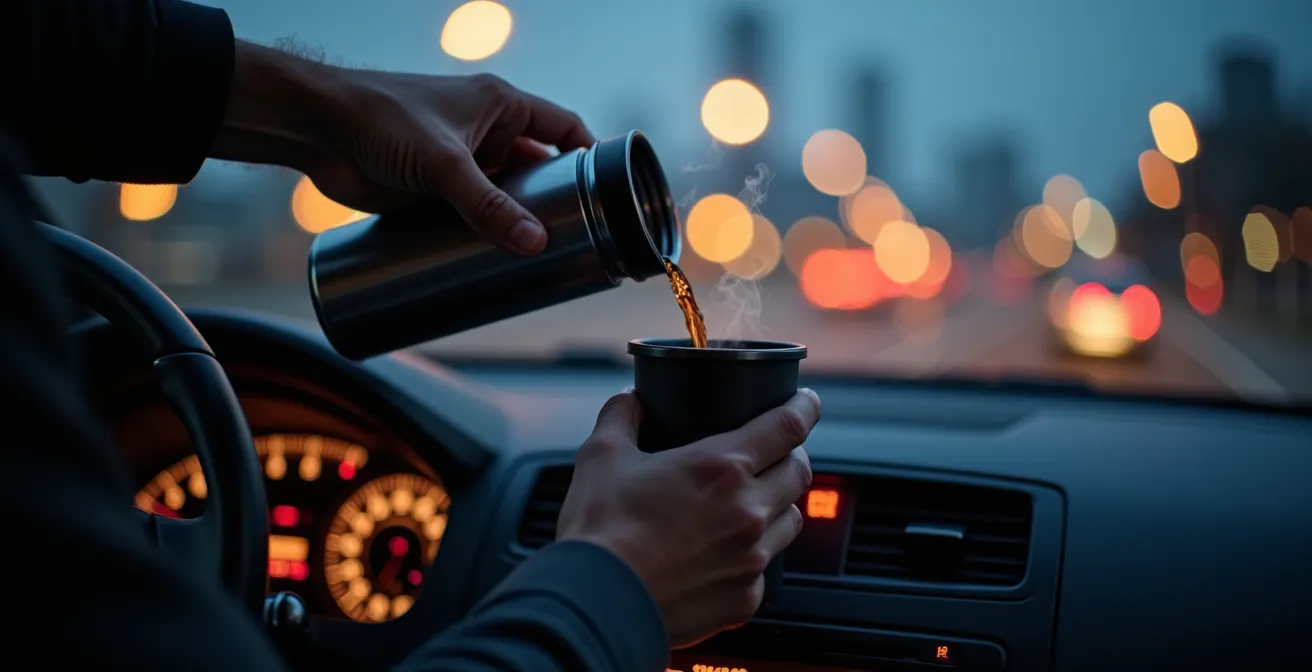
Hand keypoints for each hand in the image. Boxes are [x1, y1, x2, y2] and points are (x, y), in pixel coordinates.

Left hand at [215, 42, 595, 255]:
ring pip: (503, 197)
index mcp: (499, 105)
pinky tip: (496, 262)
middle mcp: (484, 131)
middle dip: (555, 203)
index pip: (564, 128)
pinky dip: (483, 234)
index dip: (590, 158)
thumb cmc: (380, 117)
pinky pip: (470, 214)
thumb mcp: (443, 164)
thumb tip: (533, 244)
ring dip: (517, 224)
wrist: (315, 128)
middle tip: (577, 240)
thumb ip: (487, 205)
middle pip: (537, 170)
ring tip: (542, 261)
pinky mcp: (431, 189)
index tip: (612, 193)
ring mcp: (459, 162)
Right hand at [557, 389, 819, 647]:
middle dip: (791, 456)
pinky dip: (754, 554)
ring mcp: (751, 558)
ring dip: (779, 504)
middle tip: (774, 452)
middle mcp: (747, 511)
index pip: (787, 426)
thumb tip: (629, 401)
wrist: (598, 604)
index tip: (806, 402)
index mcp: (721, 467)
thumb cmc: (601, 531)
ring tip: (753, 501)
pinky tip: (727, 551)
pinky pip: (767, 568)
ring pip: (791, 520)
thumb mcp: (601, 455)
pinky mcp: (745, 599)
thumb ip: (620, 416)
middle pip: (798, 472)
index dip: (804, 408)